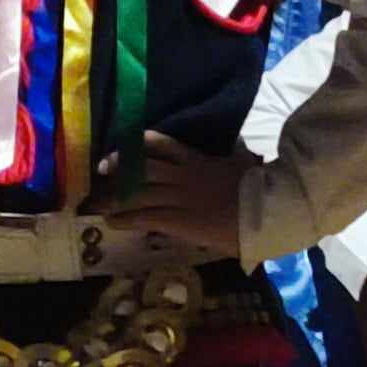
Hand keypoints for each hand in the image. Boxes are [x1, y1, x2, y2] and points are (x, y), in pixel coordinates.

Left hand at [91, 132, 253, 260]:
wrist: (266, 210)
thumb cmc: (260, 191)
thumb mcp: (244, 165)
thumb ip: (236, 158)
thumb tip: (243, 151)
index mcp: (198, 161)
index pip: (164, 144)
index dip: (140, 143)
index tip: (127, 143)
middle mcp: (183, 175)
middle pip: (143, 166)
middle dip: (120, 166)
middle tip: (102, 169)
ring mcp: (179, 197)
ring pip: (138, 192)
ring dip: (115, 198)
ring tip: (100, 205)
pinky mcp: (178, 219)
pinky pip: (144, 217)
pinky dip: (125, 219)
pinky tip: (112, 223)